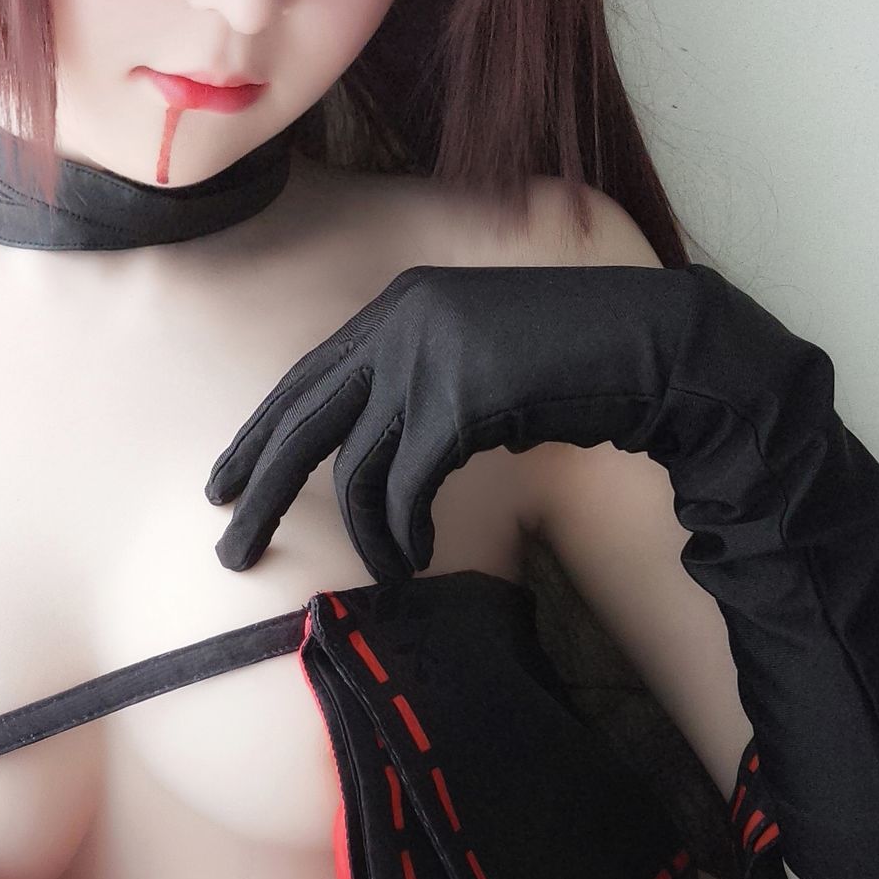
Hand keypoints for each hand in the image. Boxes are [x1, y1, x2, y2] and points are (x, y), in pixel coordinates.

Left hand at [204, 261, 705, 581]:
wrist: (653, 346)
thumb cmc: (573, 366)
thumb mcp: (478, 363)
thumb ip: (419, 386)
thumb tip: (367, 455)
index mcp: (398, 306)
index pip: (304, 380)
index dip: (259, 438)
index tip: (225, 485)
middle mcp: (401, 321)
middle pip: (303, 420)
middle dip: (259, 490)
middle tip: (229, 551)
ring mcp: (429, 357)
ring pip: (356, 468)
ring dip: (365, 535)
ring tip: (383, 572)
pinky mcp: (459, 399)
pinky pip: (406, 487)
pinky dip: (404, 533)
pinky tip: (415, 558)